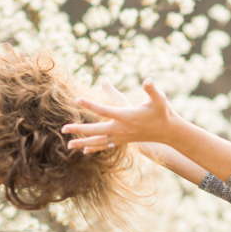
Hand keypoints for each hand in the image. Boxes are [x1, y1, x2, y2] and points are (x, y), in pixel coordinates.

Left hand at [62, 78, 176, 152]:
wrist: (168, 131)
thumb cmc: (162, 112)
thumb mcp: (159, 99)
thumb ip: (152, 89)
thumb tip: (148, 80)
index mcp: (126, 116)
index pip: (104, 110)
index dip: (90, 104)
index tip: (77, 99)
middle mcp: (121, 128)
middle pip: (96, 130)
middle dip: (79, 130)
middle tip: (62, 129)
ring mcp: (121, 136)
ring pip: (98, 141)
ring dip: (82, 142)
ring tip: (68, 145)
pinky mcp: (123, 141)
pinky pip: (105, 146)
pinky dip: (94, 148)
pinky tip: (84, 151)